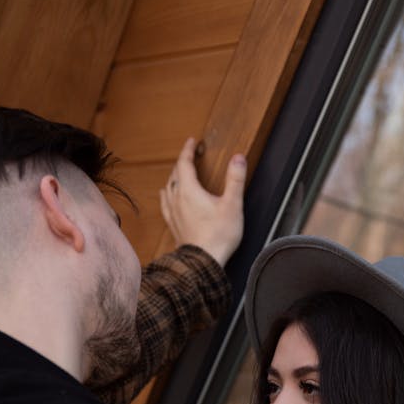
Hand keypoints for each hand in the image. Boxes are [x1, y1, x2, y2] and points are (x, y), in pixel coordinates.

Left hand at [160, 138, 246, 266]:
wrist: (204, 262)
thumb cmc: (219, 235)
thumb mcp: (232, 204)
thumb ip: (235, 179)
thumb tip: (238, 158)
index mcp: (189, 190)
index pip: (184, 163)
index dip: (188, 150)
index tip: (192, 142)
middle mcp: (176, 198)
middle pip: (175, 174)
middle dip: (182, 162)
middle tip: (190, 156)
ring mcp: (172, 212)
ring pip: (168, 187)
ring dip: (174, 177)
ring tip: (179, 174)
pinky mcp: (173, 225)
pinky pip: (165, 203)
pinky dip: (167, 194)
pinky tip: (167, 196)